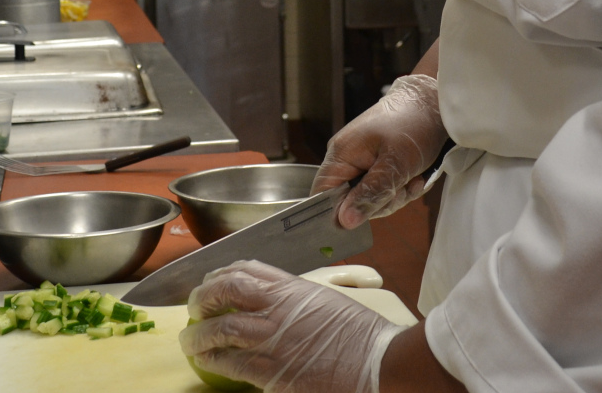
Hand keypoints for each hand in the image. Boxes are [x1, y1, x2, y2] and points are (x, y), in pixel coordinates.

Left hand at [180, 260, 404, 392]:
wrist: (372, 361)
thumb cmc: (356, 333)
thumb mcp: (325, 301)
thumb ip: (296, 300)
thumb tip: (277, 306)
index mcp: (292, 287)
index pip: (247, 269)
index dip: (222, 273)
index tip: (212, 281)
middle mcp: (277, 307)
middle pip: (226, 290)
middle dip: (203, 298)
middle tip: (194, 308)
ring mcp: (271, 338)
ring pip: (220, 328)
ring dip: (198, 335)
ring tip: (189, 340)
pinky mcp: (270, 371)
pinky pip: (230, 362)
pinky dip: (212, 360)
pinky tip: (205, 361)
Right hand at [311, 74, 446, 228]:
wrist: (434, 101)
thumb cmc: (413, 123)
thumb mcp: (395, 163)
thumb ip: (370, 193)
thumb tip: (344, 222)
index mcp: (341, 155)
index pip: (322, 197)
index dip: (337, 215)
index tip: (362, 221)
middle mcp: (349, 159)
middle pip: (351, 203)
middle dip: (381, 202)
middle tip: (403, 188)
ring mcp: (365, 162)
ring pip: (373, 199)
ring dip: (397, 194)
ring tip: (414, 178)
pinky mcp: (381, 164)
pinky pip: (387, 189)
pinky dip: (404, 187)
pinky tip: (417, 176)